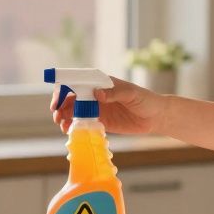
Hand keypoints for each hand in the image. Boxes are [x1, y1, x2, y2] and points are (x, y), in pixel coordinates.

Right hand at [50, 76, 166, 134]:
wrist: (155, 117)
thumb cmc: (145, 100)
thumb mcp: (131, 94)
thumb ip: (114, 93)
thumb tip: (97, 93)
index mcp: (101, 82)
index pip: (77, 81)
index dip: (65, 89)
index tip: (58, 99)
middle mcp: (95, 94)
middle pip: (71, 97)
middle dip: (60, 105)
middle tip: (57, 116)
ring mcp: (96, 108)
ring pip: (73, 111)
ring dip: (64, 117)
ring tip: (62, 125)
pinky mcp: (100, 121)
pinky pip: (83, 123)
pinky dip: (74, 126)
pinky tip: (70, 131)